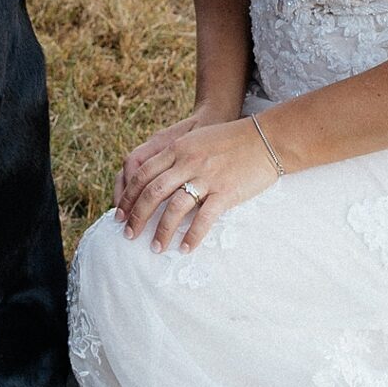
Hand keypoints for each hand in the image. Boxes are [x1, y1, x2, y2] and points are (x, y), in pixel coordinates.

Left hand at [115, 114, 283, 253]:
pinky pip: (203, 219)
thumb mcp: (198, 139)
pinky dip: (192, 236)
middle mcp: (188, 161)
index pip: (143, 174)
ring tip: (155, 248)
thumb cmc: (233, 139)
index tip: (121, 213)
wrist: (267, 138)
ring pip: (174, 208)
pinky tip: (185, 248)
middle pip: (152, 192)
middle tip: (129, 234)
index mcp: (178, 148)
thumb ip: (178, 155)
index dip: (128, 196)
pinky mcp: (225, 192)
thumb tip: (159, 177)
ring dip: (161, 231)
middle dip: (137, 216)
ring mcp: (206, 177)